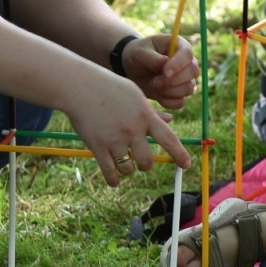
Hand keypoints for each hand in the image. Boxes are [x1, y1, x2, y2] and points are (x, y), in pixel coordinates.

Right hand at [64, 64, 189, 186]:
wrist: (79, 86)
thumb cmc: (109, 87)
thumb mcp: (135, 95)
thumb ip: (152, 111)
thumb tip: (170, 120)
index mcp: (145, 115)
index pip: (168, 139)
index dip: (179, 154)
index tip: (186, 165)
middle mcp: (132, 129)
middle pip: (147, 161)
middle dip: (146, 165)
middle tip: (142, 162)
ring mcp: (114, 140)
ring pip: (128, 168)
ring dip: (128, 169)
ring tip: (124, 163)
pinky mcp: (97, 147)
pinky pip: (109, 172)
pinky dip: (113, 179)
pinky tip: (114, 180)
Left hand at [117, 33, 198, 109]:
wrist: (132, 69)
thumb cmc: (137, 54)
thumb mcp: (139, 52)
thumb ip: (152, 57)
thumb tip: (165, 62)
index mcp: (178, 45)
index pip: (187, 53)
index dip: (179, 64)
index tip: (165, 73)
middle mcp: (186, 61)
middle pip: (192, 72)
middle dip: (173, 80)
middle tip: (154, 82)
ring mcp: (185, 78)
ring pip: (188, 88)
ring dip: (169, 91)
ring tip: (153, 85)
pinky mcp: (179, 93)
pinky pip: (181, 102)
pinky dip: (168, 101)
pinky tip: (157, 95)